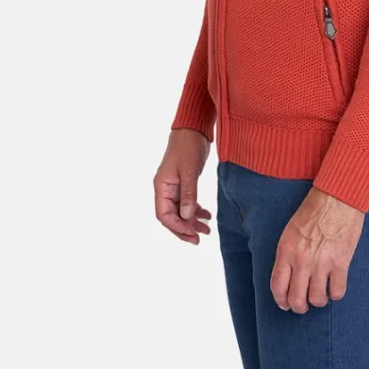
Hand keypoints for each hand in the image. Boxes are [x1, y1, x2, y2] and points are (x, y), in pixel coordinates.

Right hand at [154, 128, 211, 244]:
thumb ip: (188, 194)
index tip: (192, 234)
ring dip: (192, 221)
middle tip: (199, 239)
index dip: (177, 227)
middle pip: (172, 216)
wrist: (193, 129)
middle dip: (185, 228)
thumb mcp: (189, 170)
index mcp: (161, 186)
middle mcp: (165, 189)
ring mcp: (174, 187)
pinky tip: (207, 215)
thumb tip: (188, 217)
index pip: (164, 214)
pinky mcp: (184, 183)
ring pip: (181, 211)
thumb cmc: (188, 146)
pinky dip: (196, 210)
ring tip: (207, 230)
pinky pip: (188, 203)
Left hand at [270, 186, 364, 312]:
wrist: (337, 197)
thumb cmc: (314, 210)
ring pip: (317, 299)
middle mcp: (301, 259)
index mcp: (286, 250)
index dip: (281, 301)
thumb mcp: (291, 230)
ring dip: (319, 300)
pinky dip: (336, 293)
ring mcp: (321, 262)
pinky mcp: (341, 262)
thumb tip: (289, 279)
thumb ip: (288, 255)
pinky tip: (335, 286)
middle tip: (304, 305)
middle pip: (296, 299)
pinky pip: (337, 292)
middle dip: (299, 307)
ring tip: (321, 294)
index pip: (277, 287)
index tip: (286, 304)